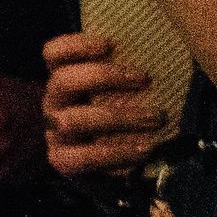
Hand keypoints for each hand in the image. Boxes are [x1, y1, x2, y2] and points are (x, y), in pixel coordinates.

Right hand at [40, 32, 168, 179]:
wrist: (119, 171)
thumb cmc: (126, 122)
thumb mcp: (124, 93)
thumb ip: (131, 75)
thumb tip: (163, 54)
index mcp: (65, 81)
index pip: (53, 55)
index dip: (75, 46)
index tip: (109, 44)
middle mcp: (54, 103)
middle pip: (62, 81)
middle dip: (103, 76)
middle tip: (144, 77)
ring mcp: (55, 133)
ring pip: (72, 120)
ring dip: (118, 117)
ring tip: (155, 118)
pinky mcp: (62, 161)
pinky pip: (82, 157)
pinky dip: (116, 153)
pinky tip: (145, 149)